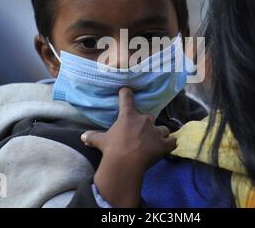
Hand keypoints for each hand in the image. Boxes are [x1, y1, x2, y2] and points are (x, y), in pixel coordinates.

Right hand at [81, 87, 175, 206]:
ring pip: (163, 129)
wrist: (125, 164)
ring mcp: (156, 131)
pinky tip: (168, 146)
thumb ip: (93, 136)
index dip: (126, 93)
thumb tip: (82, 136)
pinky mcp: (164, 144)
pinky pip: (172, 141)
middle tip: (140, 135)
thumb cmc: (112, 149)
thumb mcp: (101, 141)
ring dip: (159, 134)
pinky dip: (170, 143)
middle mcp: (144, 120)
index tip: (126, 90)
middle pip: (149, 117)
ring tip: (154, 142)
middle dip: (146, 125)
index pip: (127, 98)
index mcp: (128, 116)